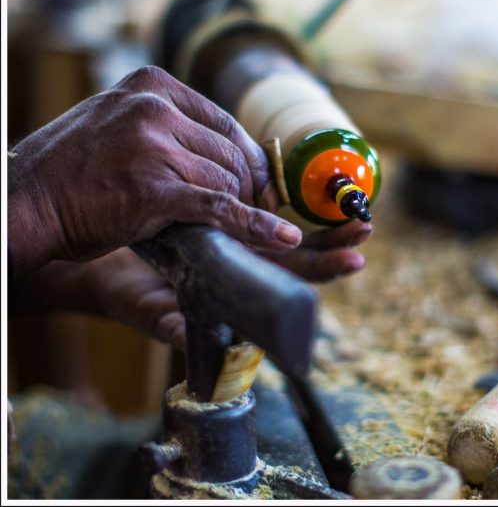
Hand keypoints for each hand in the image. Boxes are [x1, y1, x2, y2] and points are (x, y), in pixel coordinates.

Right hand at [8, 65, 299, 276]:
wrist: (25, 201)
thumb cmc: (74, 170)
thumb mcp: (122, 125)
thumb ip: (171, 128)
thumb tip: (232, 156)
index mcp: (152, 85)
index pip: (225, 122)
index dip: (251, 158)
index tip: (261, 184)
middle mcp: (155, 108)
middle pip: (232, 153)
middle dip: (248, 187)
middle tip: (255, 211)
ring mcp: (154, 146)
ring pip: (227, 181)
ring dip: (236, 208)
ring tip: (227, 226)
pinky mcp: (154, 188)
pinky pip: (219, 207)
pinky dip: (253, 225)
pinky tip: (278, 237)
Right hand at [81, 222, 371, 349]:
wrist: (104, 265)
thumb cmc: (124, 293)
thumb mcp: (148, 309)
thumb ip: (173, 324)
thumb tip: (194, 340)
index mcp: (238, 290)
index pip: (292, 283)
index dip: (324, 270)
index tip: (355, 259)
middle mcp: (247, 268)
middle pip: (303, 258)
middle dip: (336, 244)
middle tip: (365, 226)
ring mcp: (241, 245)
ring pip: (293, 236)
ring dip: (323, 223)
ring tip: (354, 207)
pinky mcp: (229, 221)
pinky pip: (266, 209)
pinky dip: (289, 198)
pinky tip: (308, 185)